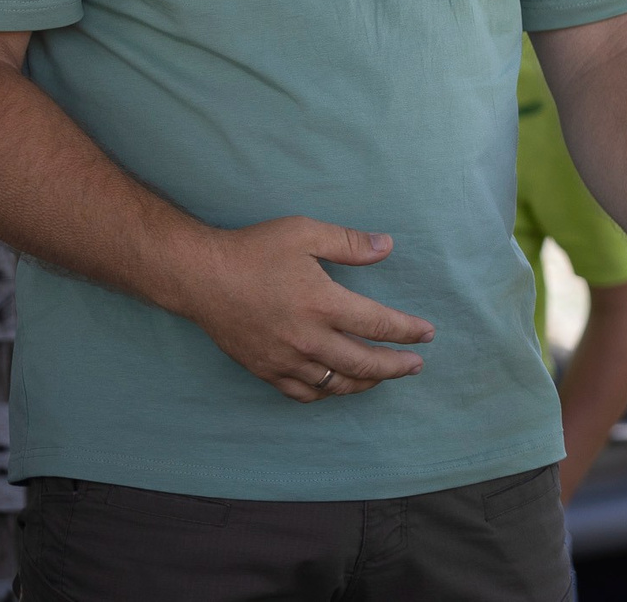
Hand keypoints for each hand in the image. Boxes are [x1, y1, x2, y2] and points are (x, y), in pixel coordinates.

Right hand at [170, 216, 435, 402]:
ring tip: (383, 376)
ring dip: (365, 382)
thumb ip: (349, 243)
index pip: (378, 325)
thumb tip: (387, 246)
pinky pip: (304, 393)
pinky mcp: (265, 370)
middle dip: (396, 366)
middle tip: (416, 366)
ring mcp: (286, 359)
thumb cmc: (254, 250)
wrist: (199, 277)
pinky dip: (327, 393)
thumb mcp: (305, 233)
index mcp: (323, 304)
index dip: (408, 331)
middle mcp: (308, 339)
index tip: (427, 334)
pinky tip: (337, 385)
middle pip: (364, 363)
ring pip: (336, 383)